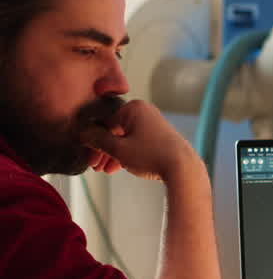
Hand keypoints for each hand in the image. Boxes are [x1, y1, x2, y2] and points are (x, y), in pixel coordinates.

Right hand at [81, 100, 200, 182]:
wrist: (183, 168)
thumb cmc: (151, 156)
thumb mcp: (118, 149)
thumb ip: (97, 140)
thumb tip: (83, 133)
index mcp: (133, 108)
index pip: (103, 123)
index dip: (93, 142)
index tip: (87, 157)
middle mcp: (144, 112)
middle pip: (114, 130)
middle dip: (103, 150)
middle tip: (95, 166)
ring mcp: (153, 124)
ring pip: (125, 138)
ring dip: (113, 154)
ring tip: (105, 170)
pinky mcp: (159, 136)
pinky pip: (136, 142)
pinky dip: (126, 153)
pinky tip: (117, 167)